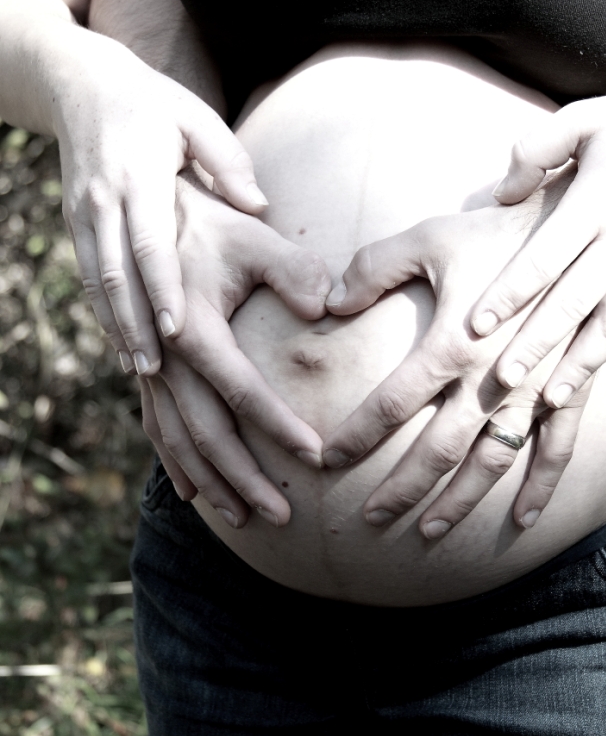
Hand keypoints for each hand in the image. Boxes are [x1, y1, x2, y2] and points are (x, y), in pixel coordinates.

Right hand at [57, 33, 267, 376]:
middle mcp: (105, 199)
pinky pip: (87, 273)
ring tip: (139, 367)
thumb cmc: (153, 103)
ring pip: (96, 280)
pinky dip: (102, 309)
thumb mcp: (196, 117)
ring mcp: (84, 212)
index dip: (162, 287)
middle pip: (116, 272)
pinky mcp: (74, 221)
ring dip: (116, 326)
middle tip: (154, 369)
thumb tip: (261, 204)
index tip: (177, 328)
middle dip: (134, 324)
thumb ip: (228, 161)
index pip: (150, 242)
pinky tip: (121, 339)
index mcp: (139, 176)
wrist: (81, 83)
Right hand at [139, 166, 330, 525]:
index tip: (316, 457)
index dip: (277, 426)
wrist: (152, 217)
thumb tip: (325, 304)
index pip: (241, 391)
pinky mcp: (149, 373)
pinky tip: (195, 494)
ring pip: (179, 441)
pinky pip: (159, 428)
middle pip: (205, 433)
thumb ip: (292, 269)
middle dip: (243, 478)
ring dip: (213, 483)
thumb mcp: (255, 238)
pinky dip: (177, 464)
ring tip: (245, 518)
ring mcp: (152, 370)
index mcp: (192, 329)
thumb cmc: (213, 227)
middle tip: (283, 515)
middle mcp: (164, 358)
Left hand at [323, 207, 590, 534]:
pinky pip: (557, 449)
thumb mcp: (429, 238)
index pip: (390, 405)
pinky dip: (541, 488)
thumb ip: (372, 269)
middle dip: (401, 487)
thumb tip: (327, 303)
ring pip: (491, 461)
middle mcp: (490, 380)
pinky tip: (523, 520)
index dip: (356, 436)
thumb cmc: (495, 233)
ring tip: (429, 530)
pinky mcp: (568, 390)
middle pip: (436, 450)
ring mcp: (533, 391)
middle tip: (370, 515)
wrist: (576, 231)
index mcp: (450, 346)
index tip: (328, 461)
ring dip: (460, 501)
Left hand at [469, 91, 605, 408]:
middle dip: (537, 343)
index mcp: (596, 202)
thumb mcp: (585, 119)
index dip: (511, 292)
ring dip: (576, 364)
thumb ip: (536, 150)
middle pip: (573, 301)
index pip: (546, 256)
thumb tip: (501, 194)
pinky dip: (604, 355)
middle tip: (502, 380)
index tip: (477, 324)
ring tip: (546, 400)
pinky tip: (579, 383)